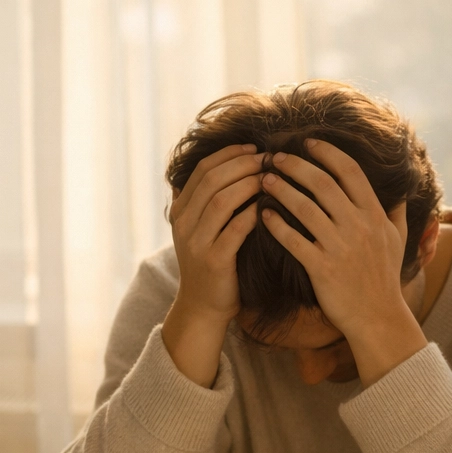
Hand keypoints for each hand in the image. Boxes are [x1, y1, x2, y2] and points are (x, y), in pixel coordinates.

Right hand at [162, 144, 262, 386]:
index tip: (255, 147)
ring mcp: (196, 242)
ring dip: (248, 184)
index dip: (230, 153)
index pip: (203, 169)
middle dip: (242, 164)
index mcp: (181, 209)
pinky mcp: (214, 260)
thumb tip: (231, 163)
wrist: (204, 306)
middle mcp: (184, 223)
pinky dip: (252, 213)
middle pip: (212, 179)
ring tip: (270, 177)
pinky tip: (269, 205)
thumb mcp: (203, 228)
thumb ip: (210, 200)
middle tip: (268, 158)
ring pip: (221, 200)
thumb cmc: (213, 261)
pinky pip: (235, 229)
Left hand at [260, 140, 427, 384]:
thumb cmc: (384, 278)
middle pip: (322, 183)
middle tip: (275, 156)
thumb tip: (400, 190)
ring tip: (264, 179)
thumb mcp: (398, 240)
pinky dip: (276, 225)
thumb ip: (397, 212)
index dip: (327, 152)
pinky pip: (294, 240)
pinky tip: (263, 214)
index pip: (350, 171)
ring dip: (281, 189)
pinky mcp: (321, 268)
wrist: (377, 318)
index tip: (307, 143)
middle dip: (296, 165)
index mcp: (374, 214)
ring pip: (304, 207)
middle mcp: (357, 225)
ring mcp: (339, 246)